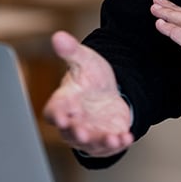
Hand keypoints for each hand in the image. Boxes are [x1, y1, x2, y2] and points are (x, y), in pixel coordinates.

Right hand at [43, 31, 132, 157]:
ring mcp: (89, 133)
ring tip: (112, 139)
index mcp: (63, 103)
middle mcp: (73, 122)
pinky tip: (126, 137)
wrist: (107, 91)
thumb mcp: (84, 60)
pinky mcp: (106, 138)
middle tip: (82, 133)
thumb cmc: (89, 77)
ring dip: (101, 142)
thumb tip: (58, 36)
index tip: (62, 117)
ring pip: (91, 142)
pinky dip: (118, 143)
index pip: (54, 112)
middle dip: (77, 133)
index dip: (57, 115)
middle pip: (71, 132)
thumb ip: (71, 51)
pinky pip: (110, 145)